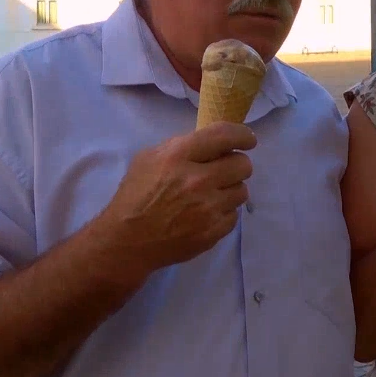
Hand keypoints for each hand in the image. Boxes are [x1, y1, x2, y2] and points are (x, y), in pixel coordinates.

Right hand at [103, 122, 257, 270]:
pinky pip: (234, 215)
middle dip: (236, 164)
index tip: (248, 139)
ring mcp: (207, 209)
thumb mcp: (149, 158)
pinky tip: (206, 213)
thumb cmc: (135, 195)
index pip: (224, 136)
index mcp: (178, 156)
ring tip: (212, 194)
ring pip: (242, 190)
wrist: (127, 241)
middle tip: (225, 170)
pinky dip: (223, 213)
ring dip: (230, 189)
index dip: (242, 135)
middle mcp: (197, 180)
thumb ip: (181, 146)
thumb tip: (211, 144)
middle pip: (242, 164)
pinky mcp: (212, 232)